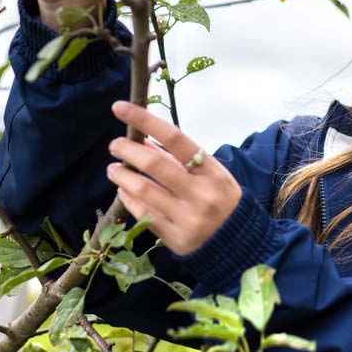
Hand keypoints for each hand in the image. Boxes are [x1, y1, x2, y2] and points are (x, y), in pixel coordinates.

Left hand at [105, 100, 242, 256]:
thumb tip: (142, 139)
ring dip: (122, 176)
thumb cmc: (220, 199)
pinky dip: (129, 198)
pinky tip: (124, 190)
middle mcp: (201, 195)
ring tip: (114, 169)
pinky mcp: (176, 239)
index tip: (120, 108)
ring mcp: (188, 219)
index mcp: (213, 172)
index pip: (175, 138)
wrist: (238, 243)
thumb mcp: (210, 174)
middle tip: (115, 145)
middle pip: (155, 164)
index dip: (145, 121)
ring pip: (144, 191)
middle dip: (127, 150)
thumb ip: (179, 159)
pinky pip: (143, 214)